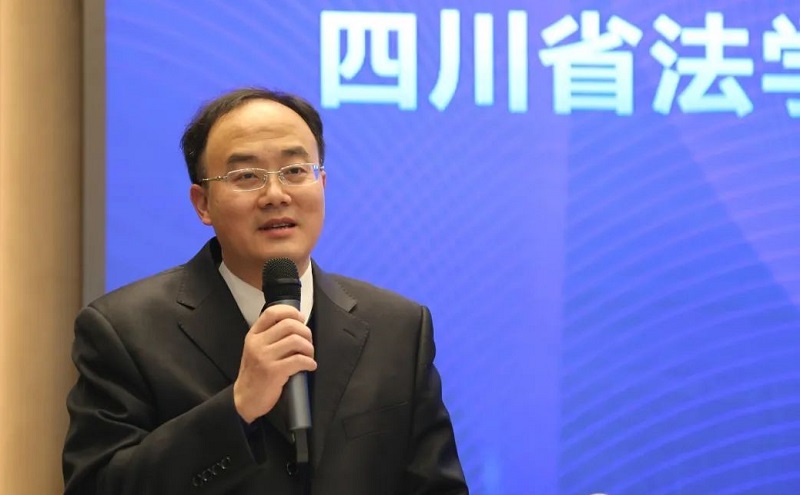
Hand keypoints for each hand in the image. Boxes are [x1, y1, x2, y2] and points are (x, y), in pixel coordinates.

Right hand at [233, 304, 316, 423]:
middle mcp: (257, 343)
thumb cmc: (255, 373)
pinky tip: (310, 366)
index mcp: (254, 335)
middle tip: (308, 342)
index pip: (272, 312)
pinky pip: (299, 360)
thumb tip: (297, 325)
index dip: (290, 312)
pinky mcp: (273, 372)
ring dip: (309, 348)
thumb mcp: (256, 349)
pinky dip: (309, 362)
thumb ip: (270, 336)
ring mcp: (264, 357)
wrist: (246, 399)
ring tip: (309, 355)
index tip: (301, 318)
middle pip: (289, 325)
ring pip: (296, 341)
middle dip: (305, 332)